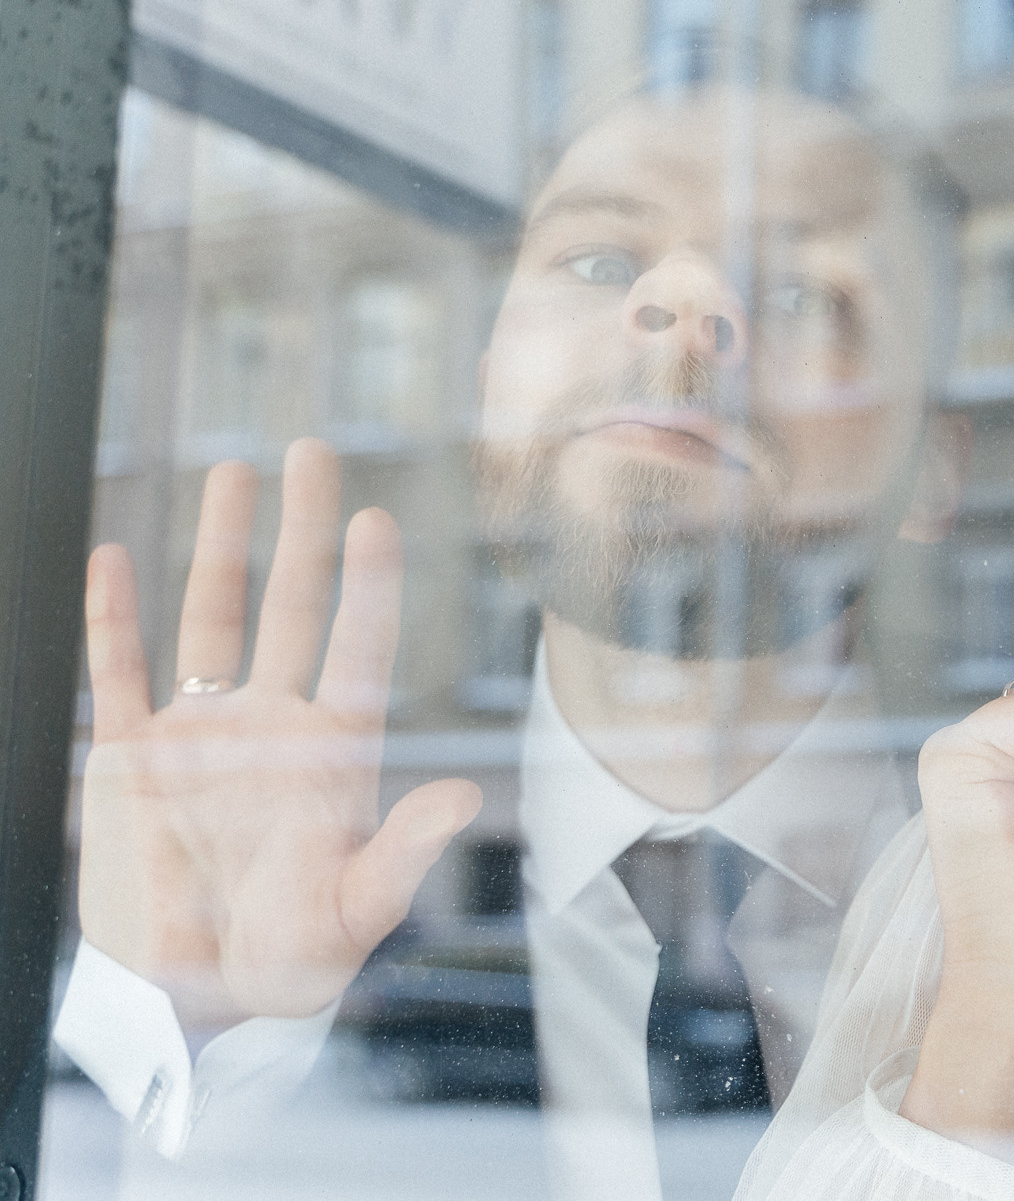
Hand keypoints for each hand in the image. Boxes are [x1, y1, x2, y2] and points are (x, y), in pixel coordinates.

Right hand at [78, 439, 481, 1025]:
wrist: (200, 998)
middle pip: (291, 605)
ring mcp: (203, 734)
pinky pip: (121, 672)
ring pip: (210, 618)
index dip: (368, 586)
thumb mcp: (356, 910)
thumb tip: (464, 795)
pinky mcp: (135, 758)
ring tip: (235, 470)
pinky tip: (113, 553)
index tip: (377, 519)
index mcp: (334, 753)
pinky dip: (114, 615)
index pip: (357, 648)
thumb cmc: (294, 961)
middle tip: (315, 451)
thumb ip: (404, 851)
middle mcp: (273, 724)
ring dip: (220, 545)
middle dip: (302, 529)